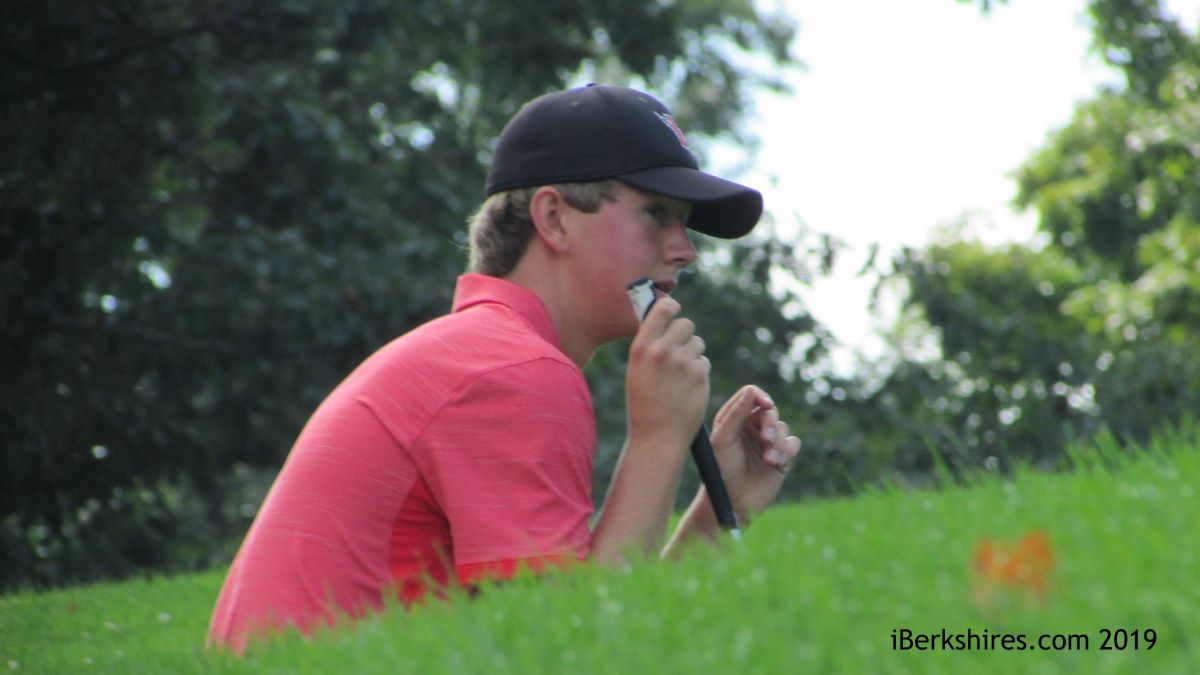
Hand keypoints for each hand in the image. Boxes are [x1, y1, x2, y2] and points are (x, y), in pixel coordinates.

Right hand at [624, 296, 709, 452]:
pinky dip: (698, 372)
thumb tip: (665, 319)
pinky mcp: (699, 375)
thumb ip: (650, 345)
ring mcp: (682, 363)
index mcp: (642, 347)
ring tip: (680, 375)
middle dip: (685, 335)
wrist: (656, 437)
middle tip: (679, 351)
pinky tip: (687, 387)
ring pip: (697, 343)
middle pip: (686, 324)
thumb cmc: (644, 404)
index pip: (664, 308)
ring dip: (693, 354)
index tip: (673, 313)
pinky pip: (703, 361)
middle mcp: (662, 351)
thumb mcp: (637, 370)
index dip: (672, 308)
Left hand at [707, 385, 800, 522]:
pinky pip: (793, 443)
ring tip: (768, 459)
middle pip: (770, 410)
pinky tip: (775, 463)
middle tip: (766, 439)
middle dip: (770, 424)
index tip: (766, 405)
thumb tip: (751, 390)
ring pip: (783, 427)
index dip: (760, 397)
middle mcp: (751, 427)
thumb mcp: (723, 440)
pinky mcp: (782, 456)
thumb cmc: (722, 470)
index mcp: (734, 418)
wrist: (734, 501)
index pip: (751, 395)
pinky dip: (787, 451)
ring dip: (777, 442)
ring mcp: (767, 441)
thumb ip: (735, 414)